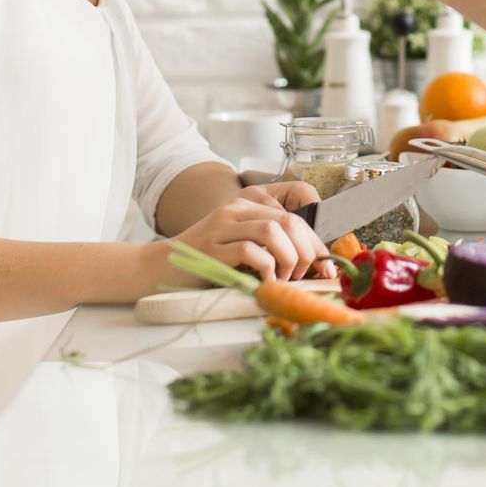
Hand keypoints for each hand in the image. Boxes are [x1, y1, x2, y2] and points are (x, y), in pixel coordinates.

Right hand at [169, 186, 330, 283]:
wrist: (158, 265)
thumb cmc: (204, 261)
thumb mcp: (239, 246)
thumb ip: (267, 246)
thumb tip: (309, 263)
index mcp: (247, 205)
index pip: (294, 215)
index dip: (315, 241)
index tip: (327, 267)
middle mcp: (236, 209)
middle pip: (288, 220)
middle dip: (306, 251)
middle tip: (307, 276)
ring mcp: (223, 226)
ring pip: (273, 231)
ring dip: (288, 258)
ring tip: (285, 279)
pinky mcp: (212, 247)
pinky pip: (250, 251)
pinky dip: (266, 268)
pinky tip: (266, 282)